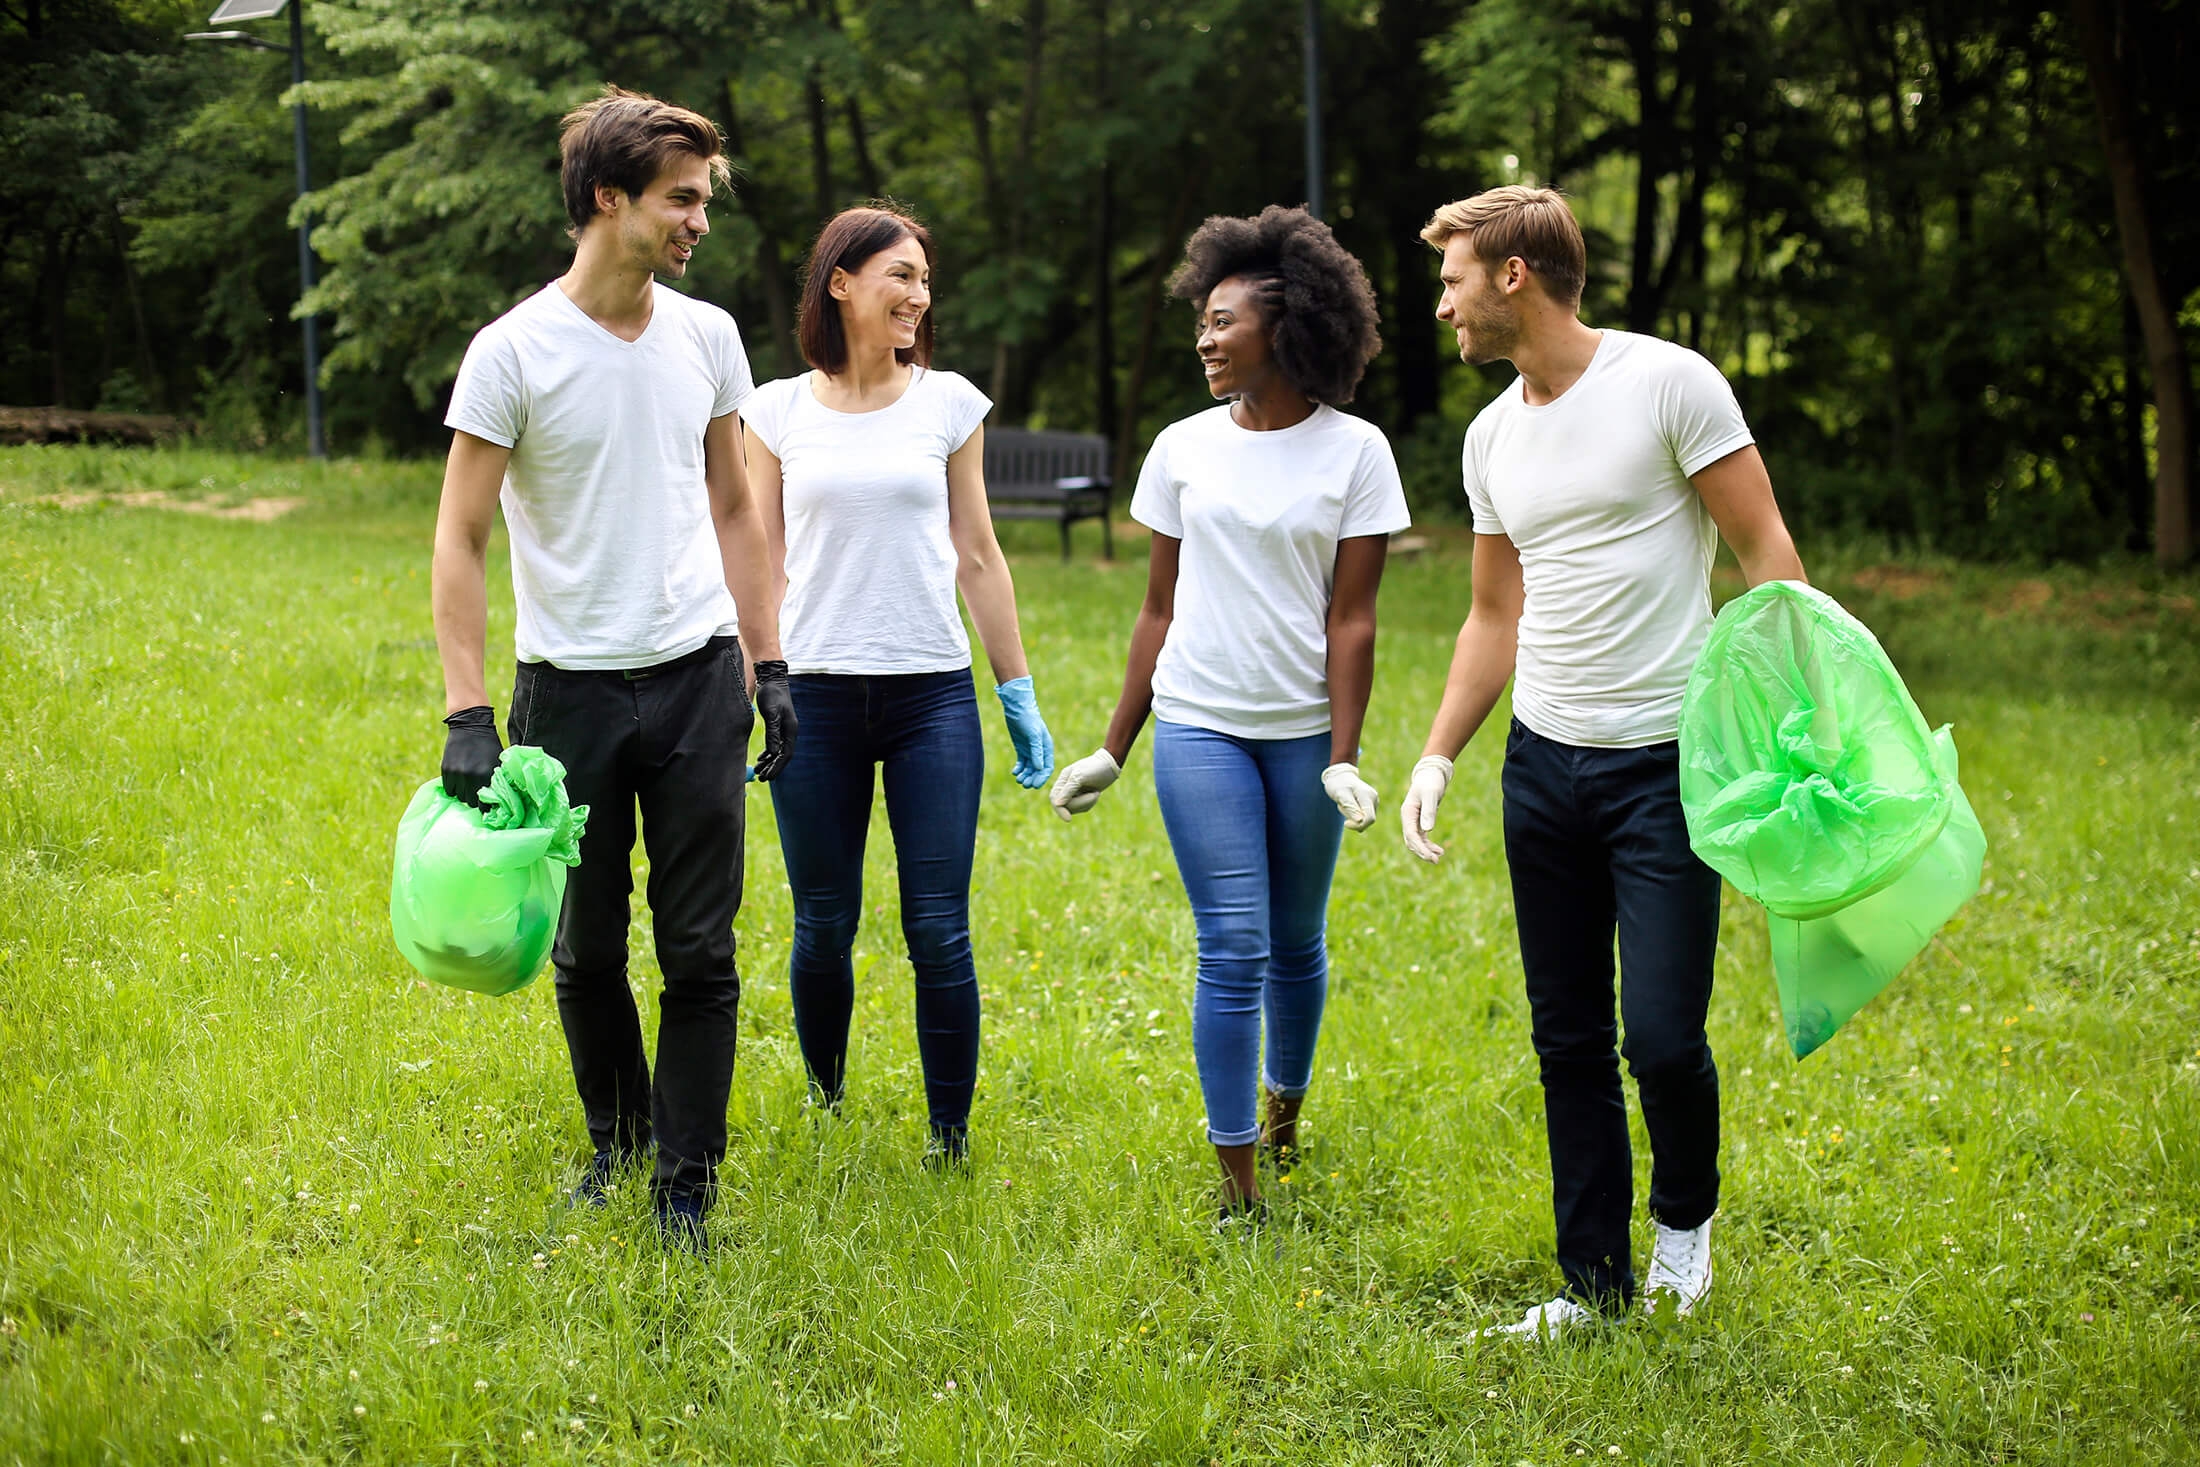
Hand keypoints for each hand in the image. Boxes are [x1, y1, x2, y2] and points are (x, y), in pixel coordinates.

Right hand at [441, 705, 502, 807]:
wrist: (470, 726)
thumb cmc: (488, 744)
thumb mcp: (498, 761)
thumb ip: (497, 779)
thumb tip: (499, 798)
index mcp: (486, 775)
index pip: (484, 804)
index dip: (486, 806)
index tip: (486, 804)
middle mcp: (470, 776)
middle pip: (470, 802)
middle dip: (475, 800)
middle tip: (478, 793)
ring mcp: (456, 773)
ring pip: (459, 797)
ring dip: (464, 794)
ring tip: (469, 785)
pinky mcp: (446, 770)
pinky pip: (449, 790)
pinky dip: (454, 788)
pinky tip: (460, 781)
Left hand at [750, 659, 797, 780]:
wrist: (772, 679)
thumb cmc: (771, 694)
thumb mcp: (770, 713)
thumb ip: (772, 733)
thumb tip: (772, 753)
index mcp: (790, 729)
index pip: (785, 754)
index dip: (776, 767)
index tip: (767, 777)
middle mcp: (789, 731)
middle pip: (783, 755)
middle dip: (773, 768)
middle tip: (761, 778)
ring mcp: (784, 729)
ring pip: (778, 751)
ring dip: (769, 762)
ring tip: (758, 770)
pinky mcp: (778, 726)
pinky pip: (775, 745)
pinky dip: (768, 754)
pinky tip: (761, 758)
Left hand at [993, 676, 1055, 787]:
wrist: (1017, 708)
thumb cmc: (1028, 719)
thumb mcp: (1033, 735)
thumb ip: (1037, 751)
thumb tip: (1039, 768)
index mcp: (1047, 748)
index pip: (1047, 767)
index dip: (1042, 777)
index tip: (1035, 785)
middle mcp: (1040, 750)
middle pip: (1038, 770)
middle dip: (1032, 778)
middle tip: (1024, 784)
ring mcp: (1030, 750)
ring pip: (1029, 768)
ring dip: (1025, 775)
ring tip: (1018, 779)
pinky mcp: (1022, 748)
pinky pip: (1022, 762)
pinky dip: (1019, 768)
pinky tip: (1014, 772)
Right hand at [1049, 748, 1119, 820]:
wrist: (1110, 765)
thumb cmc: (1095, 768)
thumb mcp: (1080, 777)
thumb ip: (1068, 790)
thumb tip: (1057, 804)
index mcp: (1062, 780)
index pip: (1054, 798)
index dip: (1059, 810)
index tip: (1069, 819)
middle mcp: (1066, 787)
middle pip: (1065, 806)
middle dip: (1081, 803)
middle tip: (1094, 795)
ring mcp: (1074, 793)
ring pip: (1074, 808)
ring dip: (1087, 803)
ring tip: (1096, 792)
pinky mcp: (1082, 797)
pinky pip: (1082, 808)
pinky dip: (1090, 803)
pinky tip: (1096, 793)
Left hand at [1320, 762, 1379, 831]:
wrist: (1340, 776)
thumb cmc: (1338, 784)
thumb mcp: (1340, 795)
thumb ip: (1350, 808)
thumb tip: (1360, 821)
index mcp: (1367, 796)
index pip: (1369, 818)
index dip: (1358, 825)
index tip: (1345, 823)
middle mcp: (1374, 798)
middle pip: (1367, 820)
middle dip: (1353, 819)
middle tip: (1342, 806)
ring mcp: (1373, 801)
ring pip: (1364, 820)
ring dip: (1352, 816)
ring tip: (1345, 803)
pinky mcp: (1371, 804)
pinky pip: (1363, 817)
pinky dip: (1353, 814)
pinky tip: (1349, 804)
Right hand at [1400, 754, 1453, 862]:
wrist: (1432, 774)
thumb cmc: (1431, 782)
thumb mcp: (1431, 794)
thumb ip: (1429, 811)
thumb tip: (1428, 830)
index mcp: (1407, 813)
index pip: (1411, 835)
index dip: (1420, 848)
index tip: (1431, 856)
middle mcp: (1408, 818)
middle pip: (1411, 841)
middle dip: (1422, 852)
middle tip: (1436, 861)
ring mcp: (1413, 821)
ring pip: (1416, 841)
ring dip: (1426, 850)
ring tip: (1439, 857)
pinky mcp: (1420, 821)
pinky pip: (1422, 837)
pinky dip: (1429, 845)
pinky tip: (1439, 850)